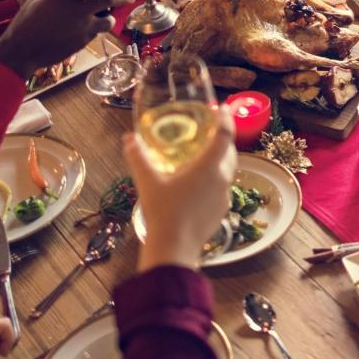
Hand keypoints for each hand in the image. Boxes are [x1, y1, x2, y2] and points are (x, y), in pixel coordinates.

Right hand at [0, 0, 132, 76]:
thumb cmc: (25, 23)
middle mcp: (77, 11)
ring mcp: (82, 28)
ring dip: (111, 17)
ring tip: (110, 16)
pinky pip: (96, 33)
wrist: (22, 51)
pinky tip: (92, 28)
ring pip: (108, 20)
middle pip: (109, 0)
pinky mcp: (82, 42)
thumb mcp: (37, 0)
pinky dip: (97, 29)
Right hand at [122, 126, 236, 271]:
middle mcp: (222, 179)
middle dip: (222, 140)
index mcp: (208, 166)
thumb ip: (138, 157)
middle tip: (208, 133)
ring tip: (200, 158)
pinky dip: (213, 180)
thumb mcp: (147, 182)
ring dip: (219, 161)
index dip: (226, 119)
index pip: (225, 135)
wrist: (174, 249)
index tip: (223, 109)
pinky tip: (196, 185)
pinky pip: (221, 189)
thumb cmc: (163, 212)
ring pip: (227, 172)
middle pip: (230, 153)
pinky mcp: (220, 212)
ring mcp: (223, 197)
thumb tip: (128, 139)